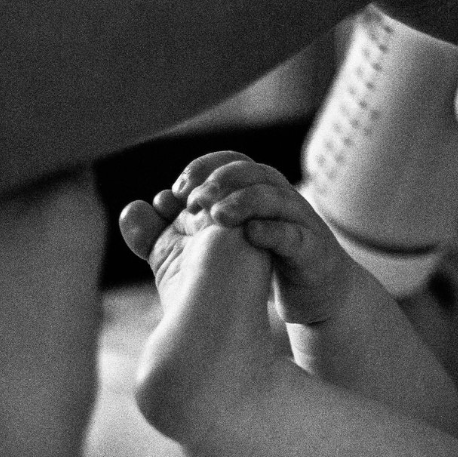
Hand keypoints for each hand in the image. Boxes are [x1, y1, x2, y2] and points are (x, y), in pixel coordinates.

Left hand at [126, 151, 356, 325]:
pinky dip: (273, 232)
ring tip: (217, 217)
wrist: (315, 293)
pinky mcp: (312, 250)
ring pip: (274, 198)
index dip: (202, 169)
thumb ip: (175, 231)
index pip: (229, 162)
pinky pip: (294, 234)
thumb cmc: (264, 263)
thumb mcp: (221, 245)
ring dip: (244, 202)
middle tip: (190, 202)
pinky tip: (251, 236)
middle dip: (220, 182)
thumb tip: (142, 206)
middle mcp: (279, 197)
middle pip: (251, 172)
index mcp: (256, 190)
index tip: (175, 191)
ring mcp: (299, 221)